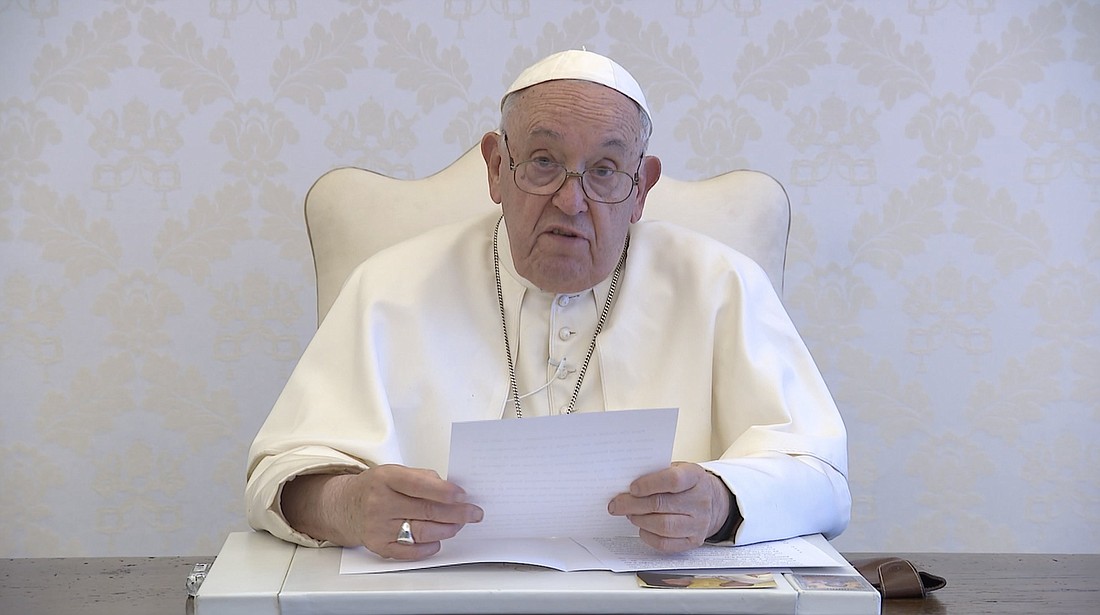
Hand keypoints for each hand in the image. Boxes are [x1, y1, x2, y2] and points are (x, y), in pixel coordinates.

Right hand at [283, 464, 482, 559]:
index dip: (445, 492)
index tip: (464, 495)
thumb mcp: (394, 472)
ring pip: (422, 531)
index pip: (420, 485)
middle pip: (426, 511)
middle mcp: (380, 503)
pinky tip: (438, 540)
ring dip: (446, 529)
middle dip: (456, 513)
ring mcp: (378, 527)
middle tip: (473, 513)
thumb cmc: (375, 487)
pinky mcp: (378, 546)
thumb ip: (421, 479)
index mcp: (386, 479)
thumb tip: (451, 491)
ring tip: (458, 525)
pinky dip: (428, 547)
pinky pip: (409, 551)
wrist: (345, 506)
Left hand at [606, 462, 731, 552]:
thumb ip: (655, 474)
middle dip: (634, 505)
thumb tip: (625, 484)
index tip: (631, 488)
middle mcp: (700, 501)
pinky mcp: (693, 541)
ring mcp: (699, 523)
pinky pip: (666, 544)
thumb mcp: (676, 469)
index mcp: (696, 477)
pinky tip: (642, 527)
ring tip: (630, 514)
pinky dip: (648, 536)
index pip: (673, 480)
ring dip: (640, 520)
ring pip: (663, 526)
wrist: (711, 501)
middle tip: (617, 504)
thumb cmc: (686, 484)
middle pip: (662, 505)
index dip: (649, 484)